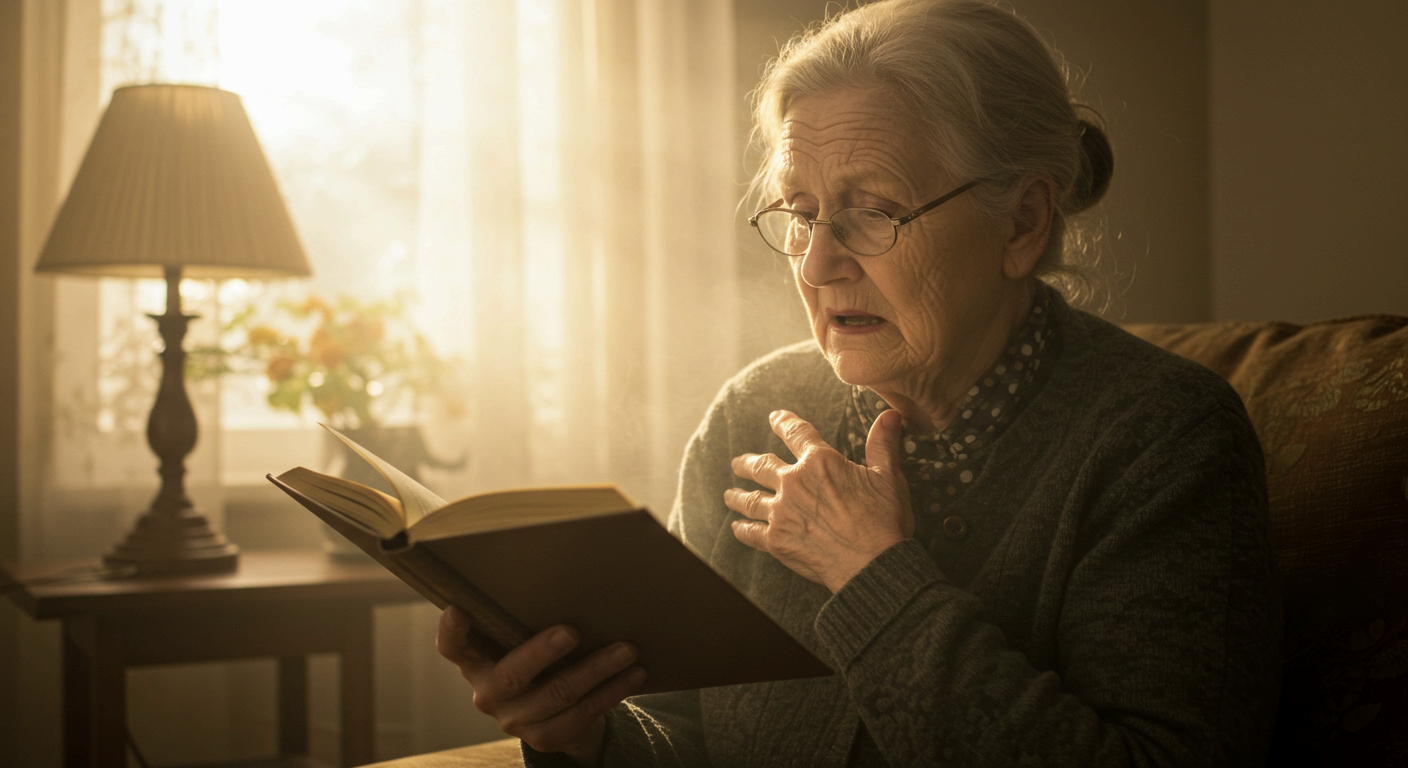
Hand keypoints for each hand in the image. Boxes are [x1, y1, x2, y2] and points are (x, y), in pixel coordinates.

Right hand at [436, 606, 646, 764]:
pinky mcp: (544, 738)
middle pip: (513, 674)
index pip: (452, 647)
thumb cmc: (541, 656)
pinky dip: (611, 692)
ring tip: (627, 649)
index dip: (452, 631)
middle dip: (542, 652)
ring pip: (557, 694)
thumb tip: (570, 575)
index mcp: (476, 660)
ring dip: (597, 669)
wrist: (559, 710)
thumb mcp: (525, 638)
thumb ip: (527, 618)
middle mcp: (488, 692)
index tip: (458, 609)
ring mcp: (514, 719)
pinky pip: (581, 715)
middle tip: (571, 631)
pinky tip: (633, 675)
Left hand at [726, 408, 913, 592]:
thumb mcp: (889, 478)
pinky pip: (751, 532)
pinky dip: (742, 529)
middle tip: (737, 462)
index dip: (784, 422)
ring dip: (738, 496)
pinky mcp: (776, 541)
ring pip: (751, 500)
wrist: (873, 566)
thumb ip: (883, 445)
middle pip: (762, 467)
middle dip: (747, 463)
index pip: (797, 433)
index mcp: (820, 462)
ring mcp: (781, 512)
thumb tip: (891, 416)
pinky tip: (737, 528)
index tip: (775, 418)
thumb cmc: (884, 521)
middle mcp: (794, 483)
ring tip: (729, 494)